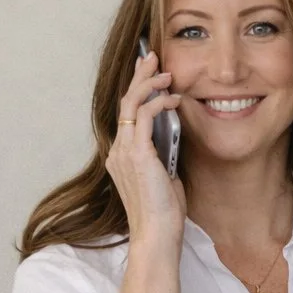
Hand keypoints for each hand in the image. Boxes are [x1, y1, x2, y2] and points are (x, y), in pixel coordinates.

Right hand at [106, 50, 186, 244]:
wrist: (156, 235)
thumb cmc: (163, 214)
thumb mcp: (165, 177)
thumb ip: (163, 156)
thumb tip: (172, 138)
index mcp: (122, 157)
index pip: (127, 115)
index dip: (136, 91)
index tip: (148, 74)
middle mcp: (118, 152)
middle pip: (125, 103)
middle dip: (138, 76)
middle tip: (151, 57)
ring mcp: (124, 152)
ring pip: (131, 104)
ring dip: (148, 84)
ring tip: (165, 72)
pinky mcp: (137, 155)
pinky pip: (144, 117)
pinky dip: (159, 103)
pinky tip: (174, 99)